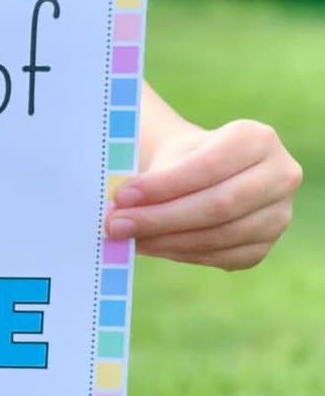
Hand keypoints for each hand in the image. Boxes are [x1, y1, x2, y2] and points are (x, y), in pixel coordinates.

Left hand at [105, 119, 301, 270]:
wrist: (205, 170)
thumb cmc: (182, 156)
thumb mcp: (170, 152)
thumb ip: (150, 176)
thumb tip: (116, 209)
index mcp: (257, 139)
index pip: (209, 166)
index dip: (164, 185)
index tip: (121, 196)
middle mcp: (280, 175)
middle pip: (218, 205)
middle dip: (160, 218)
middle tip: (116, 224)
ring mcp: (279, 214)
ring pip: (219, 235)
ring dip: (166, 239)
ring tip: (127, 236)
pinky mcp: (265, 245)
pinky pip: (222, 256)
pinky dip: (180, 253)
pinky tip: (150, 245)